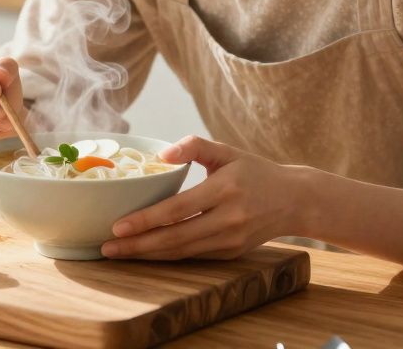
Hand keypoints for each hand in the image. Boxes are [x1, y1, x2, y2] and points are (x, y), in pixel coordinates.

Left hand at [101, 136, 303, 259]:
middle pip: (175, 238)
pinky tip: (145, 254)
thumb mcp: (228, 151)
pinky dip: (167, 257)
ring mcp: (230, 240)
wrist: (295, 200)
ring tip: (119, 253)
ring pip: (182, 252)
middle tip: (107, 247)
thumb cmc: (255, 171)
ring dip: (148, 255)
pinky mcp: (231, 253)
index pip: (178, 209)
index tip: (118, 225)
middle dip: (138, 246)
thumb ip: (194, 146)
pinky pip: (193, 256)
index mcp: (225, 189)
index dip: (146, 220)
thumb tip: (162, 155)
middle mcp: (228, 218)